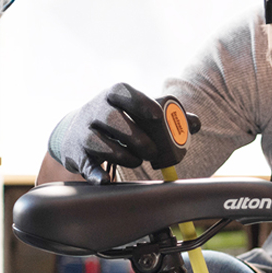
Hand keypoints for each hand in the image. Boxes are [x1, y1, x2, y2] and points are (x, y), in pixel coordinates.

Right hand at [46, 83, 199, 182]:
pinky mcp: (76, 154)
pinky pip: (85, 164)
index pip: (123, 92)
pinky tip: (106, 180)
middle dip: (135, 136)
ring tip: (136, 162)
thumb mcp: (136, 111)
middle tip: (152, 151)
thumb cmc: (118, 120)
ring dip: (121, 155)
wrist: (77, 131)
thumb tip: (195, 123)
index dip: (140, 102)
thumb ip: (167, 116)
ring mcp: (83, 132)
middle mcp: (94, 110)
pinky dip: (95, 174)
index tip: (158, 115)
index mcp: (113, 95)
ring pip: (98, 143)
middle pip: (112, 119)